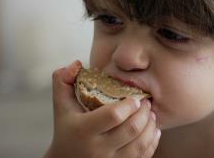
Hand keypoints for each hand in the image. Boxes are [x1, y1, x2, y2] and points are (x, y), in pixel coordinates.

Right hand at [44, 60, 160, 157]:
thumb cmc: (65, 130)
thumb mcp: (60, 105)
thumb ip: (63, 80)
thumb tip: (76, 64)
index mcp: (83, 129)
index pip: (113, 115)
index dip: (129, 105)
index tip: (134, 98)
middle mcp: (98, 148)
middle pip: (131, 129)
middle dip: (144, 113)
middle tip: (146, 104)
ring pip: (140, 144)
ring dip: (150, 127)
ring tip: (150, 115)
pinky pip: (143, 157)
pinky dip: (151, 143)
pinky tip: (152, 131)